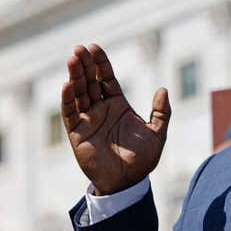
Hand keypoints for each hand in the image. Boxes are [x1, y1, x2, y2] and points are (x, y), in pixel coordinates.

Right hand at [61, 44, 170, 194]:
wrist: (128, 182)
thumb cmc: (142, 159)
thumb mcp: (157, 133)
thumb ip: (162, 112)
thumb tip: (163, 89)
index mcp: (118, 105)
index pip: (107, 78)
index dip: (101, 63)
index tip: (94, 47)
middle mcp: (101, 109)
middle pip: (90, 81)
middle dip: (85, 64)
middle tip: (79, 48)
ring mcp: (88, 120)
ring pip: (79, 93)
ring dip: (75, 76)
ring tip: (72, 58)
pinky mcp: (77, 133)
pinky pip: (70, 114)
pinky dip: (68, 100)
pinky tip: (67, 85)